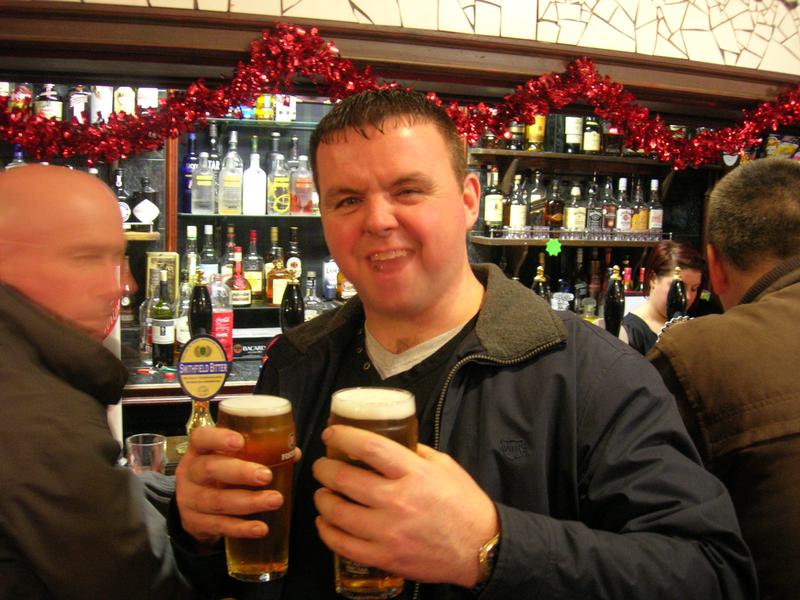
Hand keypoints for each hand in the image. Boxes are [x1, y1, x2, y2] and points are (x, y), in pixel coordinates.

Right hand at [175, 426, 298, 545]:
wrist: (192, 507)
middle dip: (240, 472)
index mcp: (199, 450)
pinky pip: (220, 526)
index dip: (219, 438)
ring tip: (275, 500)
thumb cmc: (218, 474)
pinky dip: (242, 528)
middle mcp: (190, 473)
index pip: (201, 438)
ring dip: (249, 502)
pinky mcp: (195, 523)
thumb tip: (293, 453)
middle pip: (210, 469)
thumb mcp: (228, 459)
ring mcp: (190, 499)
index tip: (240, 441)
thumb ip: (258, 451)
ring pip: (218, 501)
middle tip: (266, 476)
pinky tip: (261, 528)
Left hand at [312, 425, 497, 587]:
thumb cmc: (463, 503)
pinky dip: (327, 532)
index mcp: (413, 473)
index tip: (330, 434)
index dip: (343, 437)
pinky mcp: (385, 557)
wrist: (479, 548)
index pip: (369, 447)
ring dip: (322, 500)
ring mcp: (388, 532)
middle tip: (322, 465)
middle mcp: (397, 501)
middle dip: (324, 469)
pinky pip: (343, 545)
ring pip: (337, 513)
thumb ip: (415, 451)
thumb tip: (387, 439)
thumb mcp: (444, 465)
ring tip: (323, 493)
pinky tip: (325, 523)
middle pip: (344, 479)